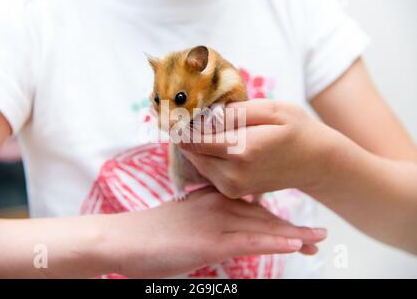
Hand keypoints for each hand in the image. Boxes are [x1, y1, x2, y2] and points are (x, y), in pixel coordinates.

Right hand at [98, 187, 326, 277]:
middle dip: (293, 229)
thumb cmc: (151, 233)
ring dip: (294, 235)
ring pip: (263, 227)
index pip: (254, 206)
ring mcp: (215, 222)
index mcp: (212, 198)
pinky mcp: (211, 242)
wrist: (122, 238)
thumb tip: (222, 229)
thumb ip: (206, 218)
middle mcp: (218, 204)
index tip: (298, 228)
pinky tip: (296, 244)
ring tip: (318, 240)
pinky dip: (275, 241)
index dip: (278, 218)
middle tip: (319, 236)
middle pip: (264, 216)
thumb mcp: (185, 220)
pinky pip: (250, 241)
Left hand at [179, 99, 338, 198]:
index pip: (192, 139)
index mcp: (242, 150)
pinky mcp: (232, 191)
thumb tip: (203, 114)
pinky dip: (205, 155)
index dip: (179, 124)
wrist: (315, 162)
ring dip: (195, 144)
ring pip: (196, 161)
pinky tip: (216, 141)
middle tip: (186, 113)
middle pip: (190, 151)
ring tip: (204, 125)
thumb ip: (235, 112)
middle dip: (186, 132)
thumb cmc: (296, 130)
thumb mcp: (271, 110)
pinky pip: (206, 170)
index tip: (173, 110)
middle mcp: (232, 174)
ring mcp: (232, 187)